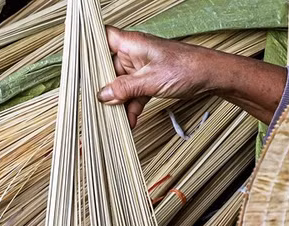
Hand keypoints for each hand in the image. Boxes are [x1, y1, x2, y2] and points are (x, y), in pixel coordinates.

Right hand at [98, 26, 288, 126]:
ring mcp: (141, 68)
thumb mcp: (151, 81)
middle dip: (103, 88)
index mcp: (131, 43)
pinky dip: (131, 107)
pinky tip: (129, 122)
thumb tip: (103, 95)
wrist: (211, 77)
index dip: (88, 51)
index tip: (77, 68)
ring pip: (120, 85)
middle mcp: (134, 53)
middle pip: (107, 68)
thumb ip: (124, 88)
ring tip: (113, 119)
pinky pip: (133, 94)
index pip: (101, 39)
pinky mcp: (149, 80)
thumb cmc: (187, 68)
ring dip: (118, 103)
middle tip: (94, 104)